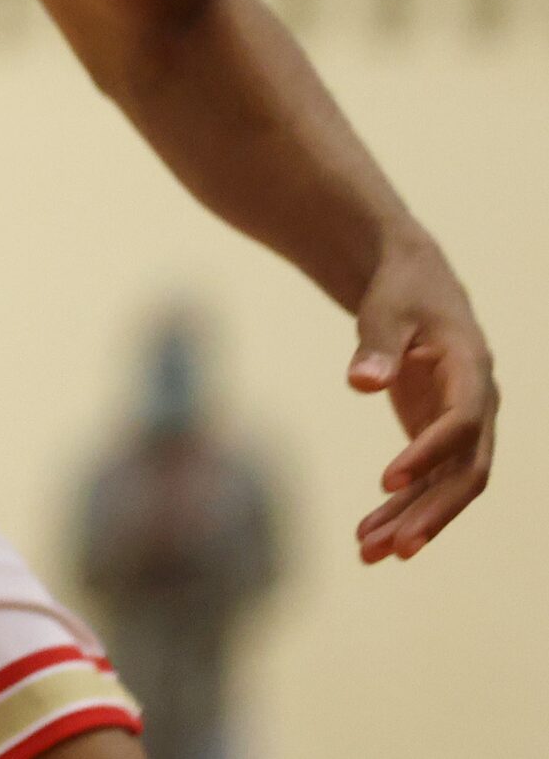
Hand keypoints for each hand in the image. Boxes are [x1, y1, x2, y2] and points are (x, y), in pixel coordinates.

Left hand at [348, 232, 495, 562]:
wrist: (414, 285)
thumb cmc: (400, 293)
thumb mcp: (386, 310)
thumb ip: (376, 345)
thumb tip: (361, 383)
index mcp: (472, 370)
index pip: (461, 422)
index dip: (429, 452)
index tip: (387, 480)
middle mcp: (478, 405)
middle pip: (468, 471)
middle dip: (434, 512)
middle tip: (397, 548)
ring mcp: (462, 425)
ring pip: (447, 487)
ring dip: (411, 522)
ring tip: (367, 553)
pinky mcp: (441, 436)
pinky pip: (428, 483)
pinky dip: (400, 509)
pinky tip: (367, 537)